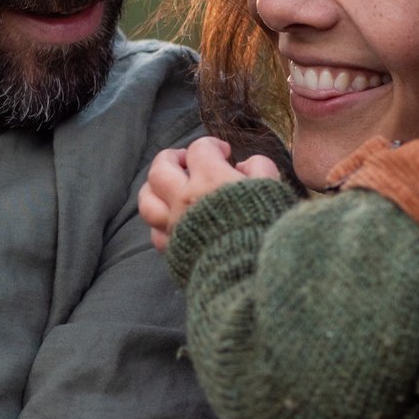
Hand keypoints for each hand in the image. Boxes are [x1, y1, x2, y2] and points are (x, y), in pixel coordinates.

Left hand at [139, 138, 280, 250]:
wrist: (253, 272)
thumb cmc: (266, 228)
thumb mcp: (272, 190)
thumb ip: (259, 169)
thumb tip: (244, 165)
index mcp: (210, 180)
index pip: (199, 149)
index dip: (212, 146)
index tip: (225, 153)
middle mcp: (185, 199)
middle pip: (160, 169)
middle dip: (171, 158)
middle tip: (185, 161)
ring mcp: (175, 225)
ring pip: (147, 200)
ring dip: (155, 189)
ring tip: (168, 186)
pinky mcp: (173, 249)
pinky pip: (155, 232)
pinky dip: (160, 223)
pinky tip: (172, 220)